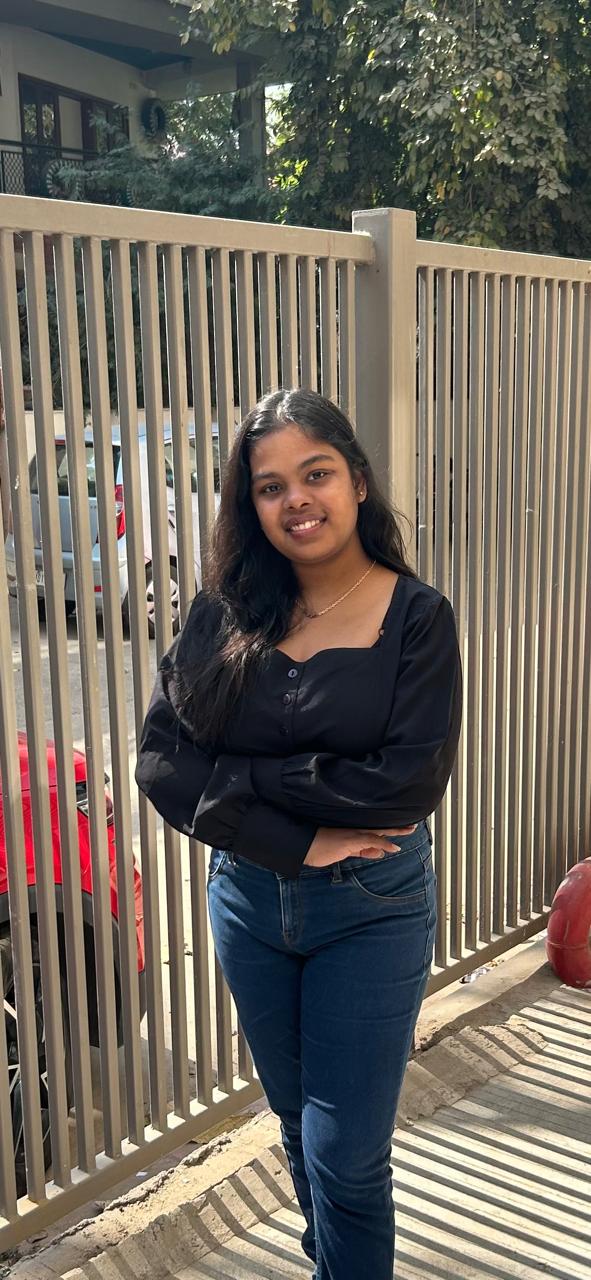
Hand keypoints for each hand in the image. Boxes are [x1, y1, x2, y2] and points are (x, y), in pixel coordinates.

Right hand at [303, 824, 417, 867]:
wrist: (304, 845)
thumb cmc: (320, 847)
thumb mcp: (346, 851)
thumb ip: (362, 851)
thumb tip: (380, 853)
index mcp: (354, 832)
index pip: (375, 830)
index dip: (389, 829)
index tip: (402, 827)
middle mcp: (355, 830)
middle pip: (381, 828)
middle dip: (397, 828)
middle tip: (412, 825)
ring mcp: (353, 834)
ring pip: (379, 832)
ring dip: (395, 832)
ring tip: (409, 830)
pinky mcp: (350, 840)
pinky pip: (370, 841)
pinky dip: (383, 844)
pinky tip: (394, 847)